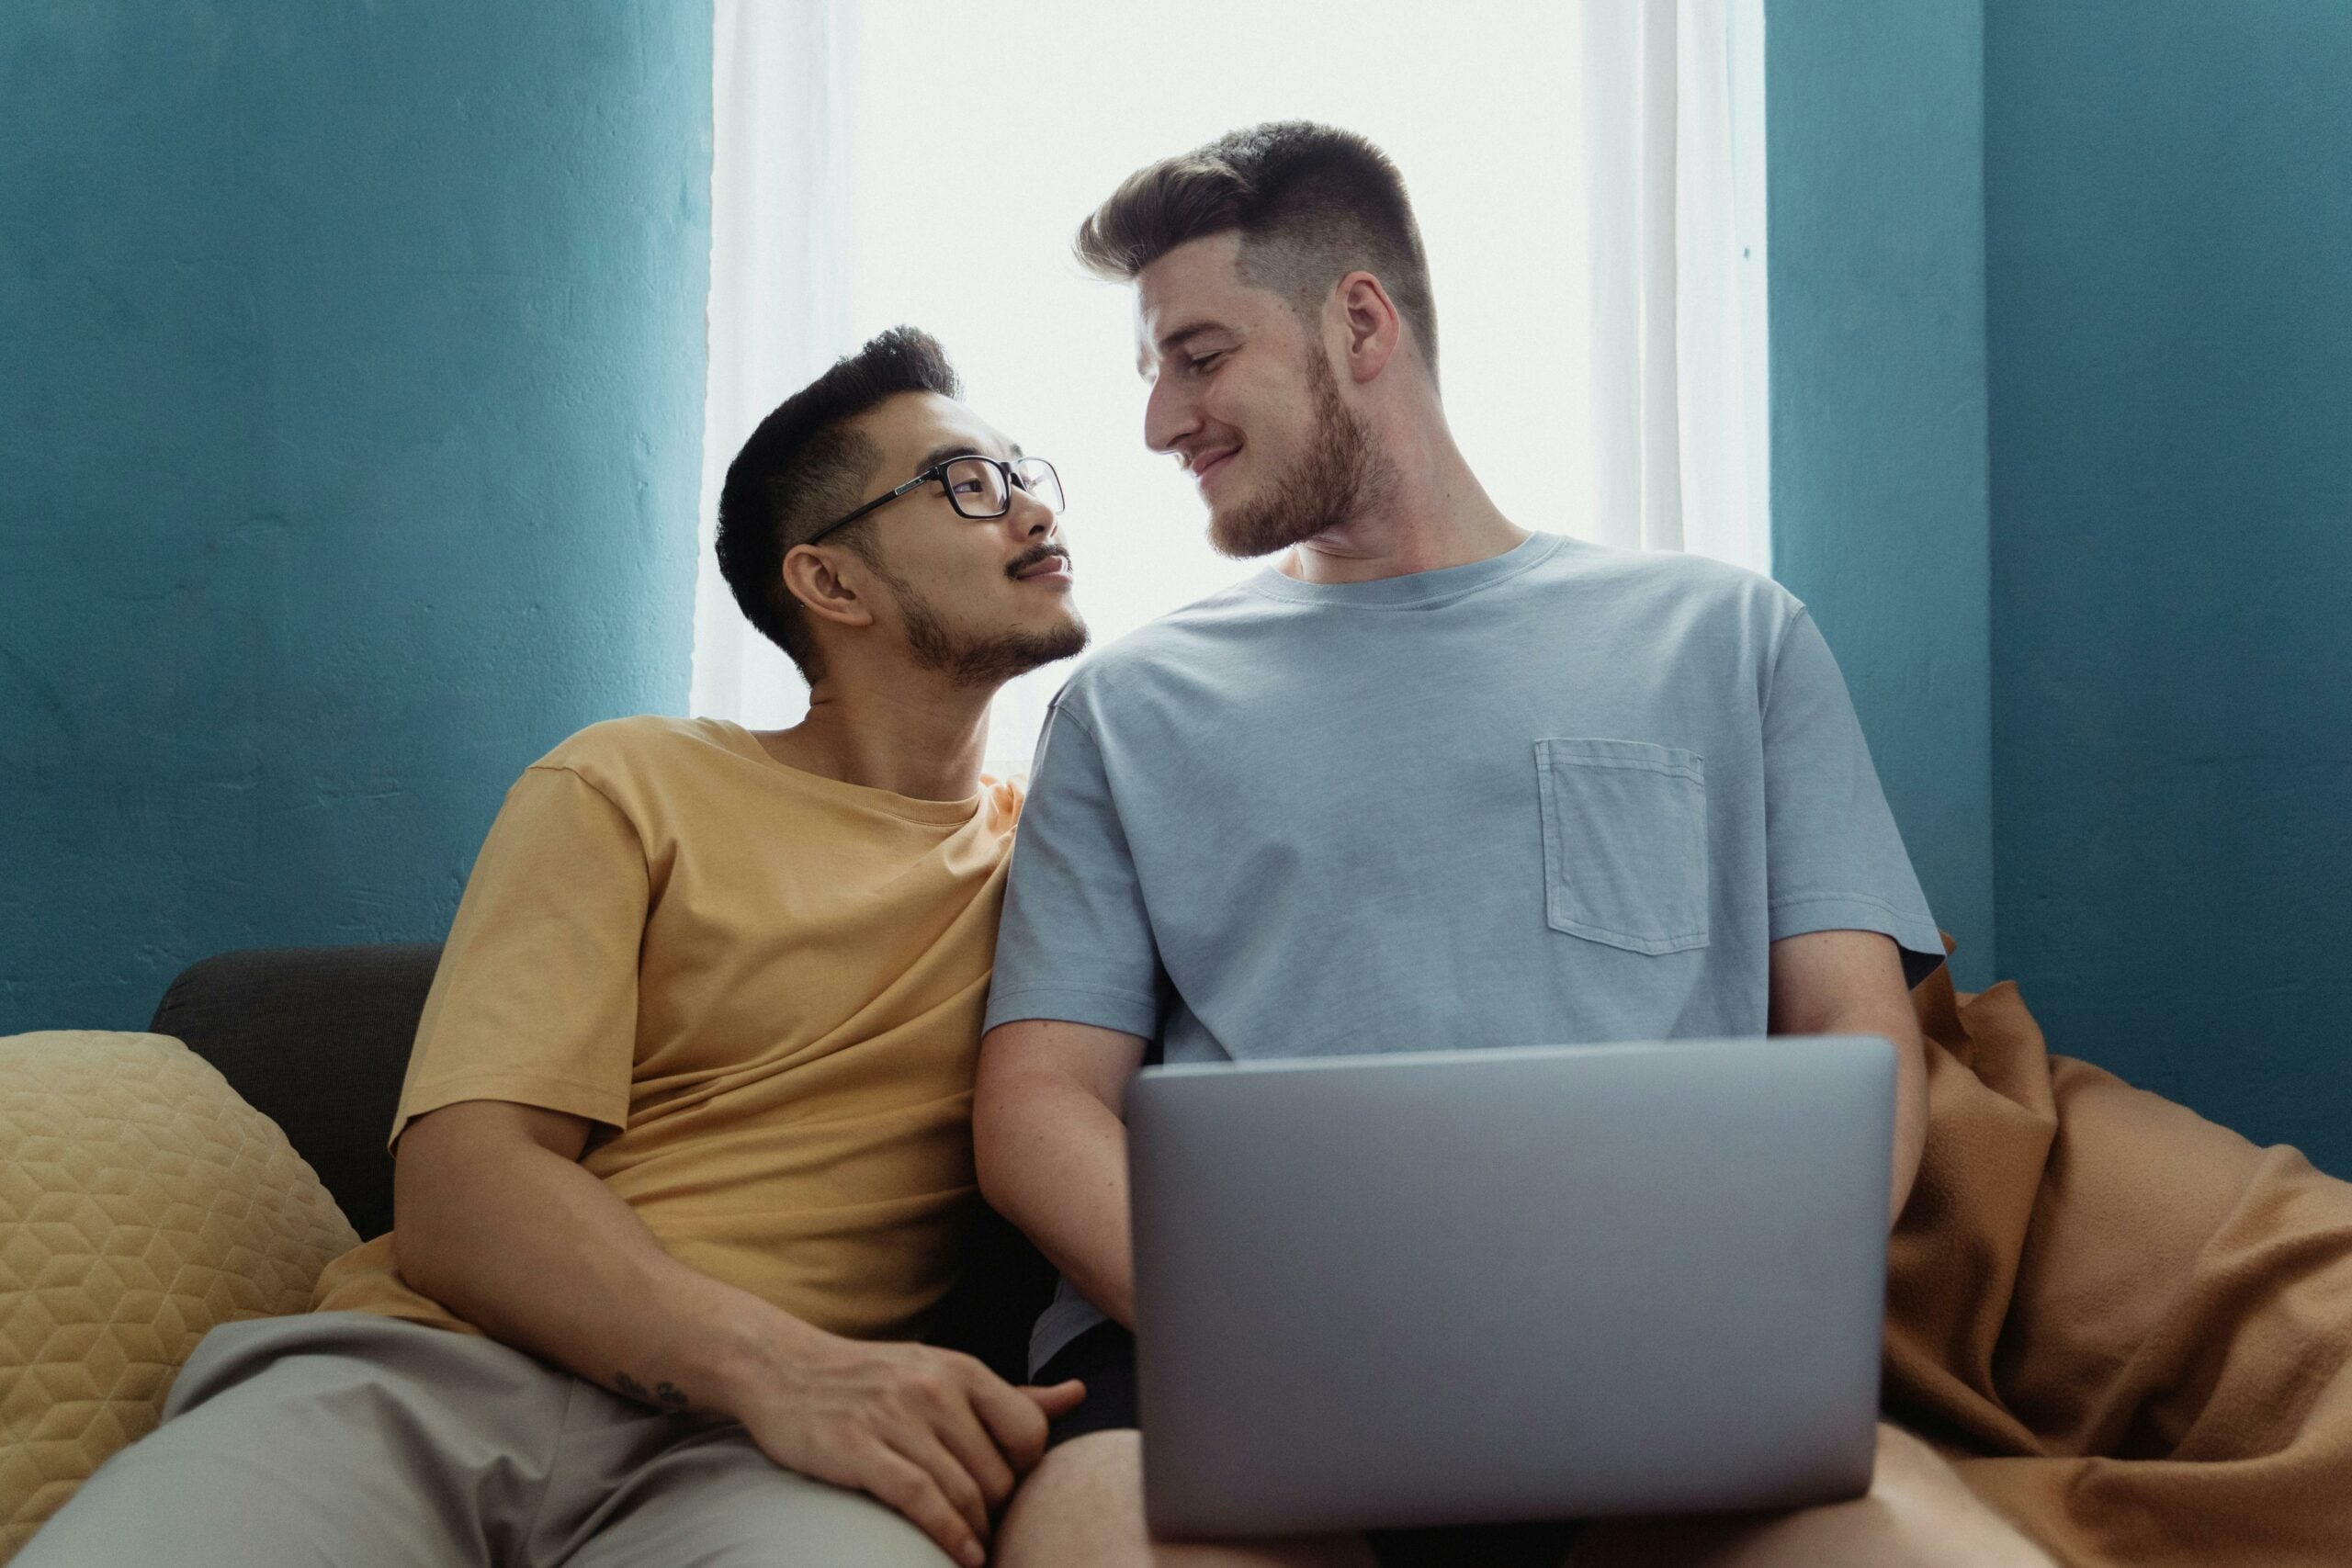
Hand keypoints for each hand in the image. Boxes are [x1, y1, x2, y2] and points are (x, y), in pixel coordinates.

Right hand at [724, 1328, 1084, 1565]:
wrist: (783, 1367)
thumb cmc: (872, 1379)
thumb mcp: (943, 1374)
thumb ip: (1009, 1395)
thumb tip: (1076, 1396)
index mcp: (960, 1369)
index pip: (1029, 1429)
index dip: (1028, 1469)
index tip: (1010, 1489)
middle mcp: (934, 1389)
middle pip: (997, 1471)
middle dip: (997, 1508)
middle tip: (986, 1525)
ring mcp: (895, 1418)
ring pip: (964, 1491)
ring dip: (977, 1532)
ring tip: (977, 1549)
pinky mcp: (858, 1449)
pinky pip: (923, 1501)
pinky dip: (950, 1536)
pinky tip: (962, 1555)